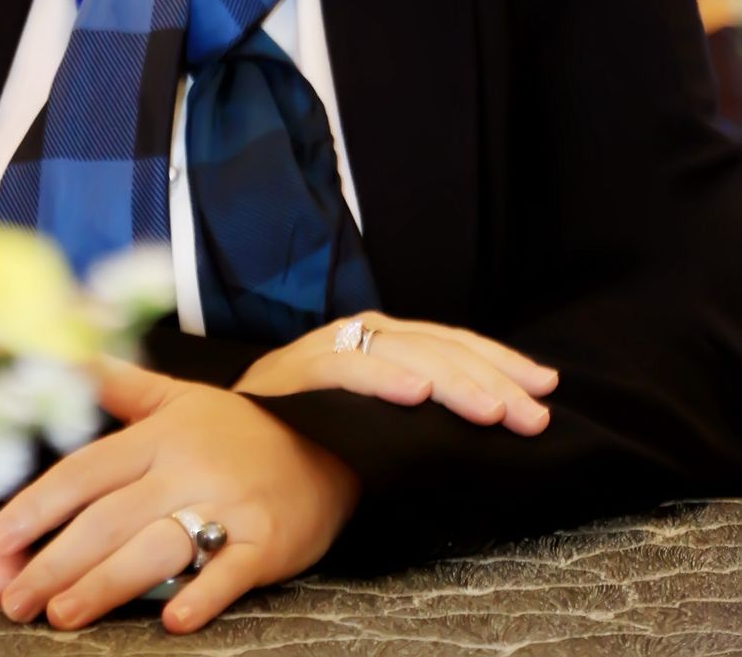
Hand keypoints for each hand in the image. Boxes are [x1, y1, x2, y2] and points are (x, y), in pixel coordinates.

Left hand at [0, 357, 359, 632]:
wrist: (325, 441)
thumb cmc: (237, 429)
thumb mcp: (177, 397)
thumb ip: (117, 385)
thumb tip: (62, 355)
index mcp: (160, 434)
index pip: (86, 470)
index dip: (38, 504)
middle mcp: (188, 467)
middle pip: (110, 518)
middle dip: (56, 561)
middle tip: (14, 599)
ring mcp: (229, 505)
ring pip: (158, 547)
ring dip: (106, 583)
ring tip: (63, 615)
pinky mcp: (267, 542)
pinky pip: (231, 571)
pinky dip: (202, 594)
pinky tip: (171, 620)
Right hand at [234, 312, 558, 435]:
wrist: (238, 452)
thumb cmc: (315, 444)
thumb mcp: (381, 427)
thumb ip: (423, 416)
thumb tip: (496, 423)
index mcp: (383, 342)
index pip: (453, 342)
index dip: (501, 362)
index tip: (547, 386)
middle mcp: (358, 334)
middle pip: (439, 347)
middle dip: (493, 380)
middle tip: (536, 415)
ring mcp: (327, 347)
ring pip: (402, 353)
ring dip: (453, 382)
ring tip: (494, 410)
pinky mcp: (295, 371)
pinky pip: (345, 371)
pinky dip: (383, 379)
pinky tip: (417, 394)